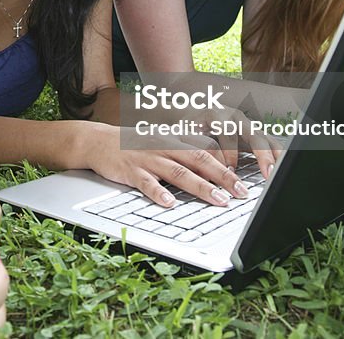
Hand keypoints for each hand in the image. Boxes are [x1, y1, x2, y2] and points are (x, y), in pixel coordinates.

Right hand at [82, 122, 279, 207]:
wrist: (98, 140)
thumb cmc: (133, 145)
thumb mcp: (162, 143)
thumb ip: (185, 152)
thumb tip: (214, 165)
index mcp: (174, 140)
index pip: (206, 151)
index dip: (228, 165)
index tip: (246, 180)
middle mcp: (164, 147)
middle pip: (198, 160)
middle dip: (222, 177)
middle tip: (241, 193)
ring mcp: (147, 158)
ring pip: (178, 172)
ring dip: (200, 187)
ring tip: (218, 200)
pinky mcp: (130, 170)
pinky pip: (146, 183)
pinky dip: (158, 193)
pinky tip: (170, 204)